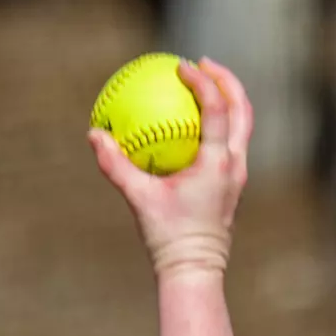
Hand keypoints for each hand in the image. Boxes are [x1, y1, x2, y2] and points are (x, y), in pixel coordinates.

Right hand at [89, 57, 252, 277]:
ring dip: (228, 101)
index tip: (182, 66)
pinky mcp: (234, 186)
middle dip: (226, 80)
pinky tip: (195, 124)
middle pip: (242, 108)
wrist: (195, 273)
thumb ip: (116, 165)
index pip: (217, 108)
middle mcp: (234, 165)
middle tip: (204, 63)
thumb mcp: (139, 199)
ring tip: (205, 86)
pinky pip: (231, 144)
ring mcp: (238, 176)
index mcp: (218, 162)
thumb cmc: (168, 239)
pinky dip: (219, 125)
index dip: (202, 81)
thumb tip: (93, 134)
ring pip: (242, 126)